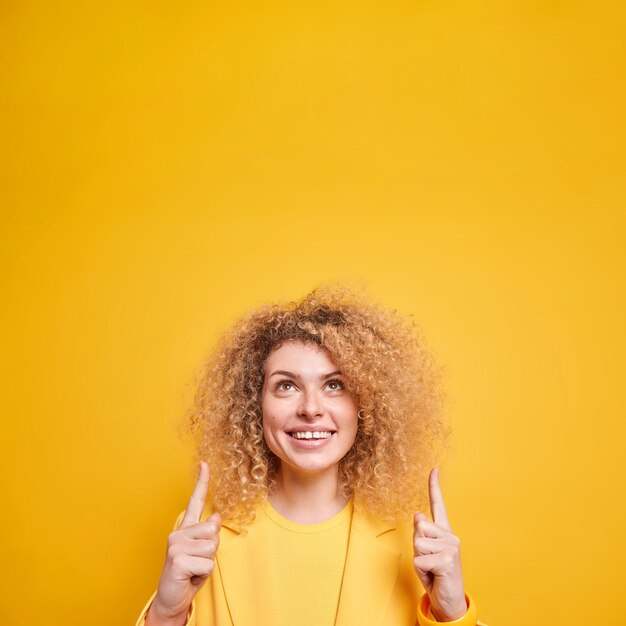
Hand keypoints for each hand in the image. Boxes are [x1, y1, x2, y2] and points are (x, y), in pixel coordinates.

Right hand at [147, 462, 220, 625]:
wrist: (172, 598)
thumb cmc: (189, 573)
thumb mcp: (203, 552)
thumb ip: (209, 534)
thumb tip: (215, 517)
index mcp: (185, 528)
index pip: (195, 501)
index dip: (202, 482)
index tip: (205, 464)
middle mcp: (178, 532)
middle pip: (213, 530)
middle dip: (212, 549)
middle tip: (198, 560)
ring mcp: (175, 545)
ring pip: (212, 546)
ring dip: (208, 562)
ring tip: (194, 568)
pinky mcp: (177, 559)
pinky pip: (207, 563)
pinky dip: (203, 573)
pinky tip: (190, 576)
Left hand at [413, 468, 466, 621]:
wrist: (448, 600)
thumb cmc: (435, 574)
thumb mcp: (424, 552)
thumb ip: (422, 533)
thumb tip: (418, 514)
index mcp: (444, 531)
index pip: (438, 505)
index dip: (435, 486)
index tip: (434, 469)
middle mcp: (450, 535)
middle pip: (419, 527)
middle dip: (417, 546)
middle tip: (428, 561)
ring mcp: (451, 547)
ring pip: (418, 543)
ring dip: (419, 559)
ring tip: (431, 568)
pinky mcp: (447, 560)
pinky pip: (420, 559)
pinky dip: (421, 570)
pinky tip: (434, 575)